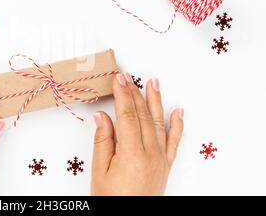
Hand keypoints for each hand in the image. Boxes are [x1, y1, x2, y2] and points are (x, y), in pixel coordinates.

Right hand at [91, 73, 183, 195]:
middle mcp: (151, 154)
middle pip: (143, 115)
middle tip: (128, 76)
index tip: (118, 78)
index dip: (122, 94)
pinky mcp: (165, 165)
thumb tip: (102, 116)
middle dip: (134, 93)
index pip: (128, 115)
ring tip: (154, 82)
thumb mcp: (100, 172)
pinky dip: (177, 125)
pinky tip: (178, 111)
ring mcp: (161, 159)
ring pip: (159, 123)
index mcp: (132, 154)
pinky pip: (174, 141)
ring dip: (156, 101)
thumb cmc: (112, 200)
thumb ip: (103, 141)